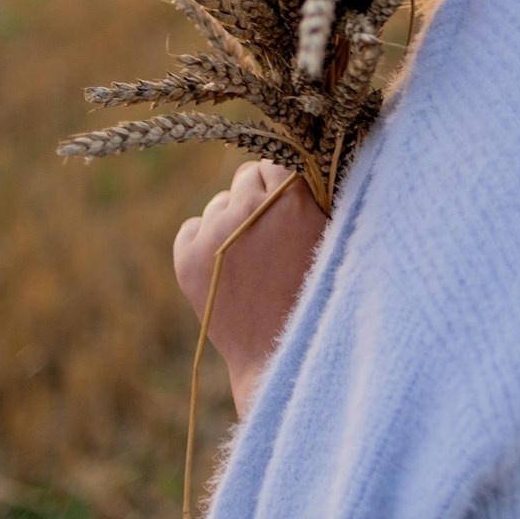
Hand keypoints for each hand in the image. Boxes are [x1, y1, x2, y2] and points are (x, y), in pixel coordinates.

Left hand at [173, 159, 328, 415]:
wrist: (280, 357)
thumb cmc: (319, 299)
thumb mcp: (334, 241)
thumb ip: (320, 199)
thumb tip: (307, 163)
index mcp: (290, 198)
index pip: (278, 162)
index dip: (286, 185)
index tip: (293, 207)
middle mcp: (247, 206)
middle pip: (247, 174)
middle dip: (259, 197)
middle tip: (273, 233)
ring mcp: (213, 231)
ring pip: (220, 203)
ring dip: (234, 220)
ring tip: (253, 261)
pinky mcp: (185, 255)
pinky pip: (193, 227)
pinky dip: (206, 242)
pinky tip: (228, 270)